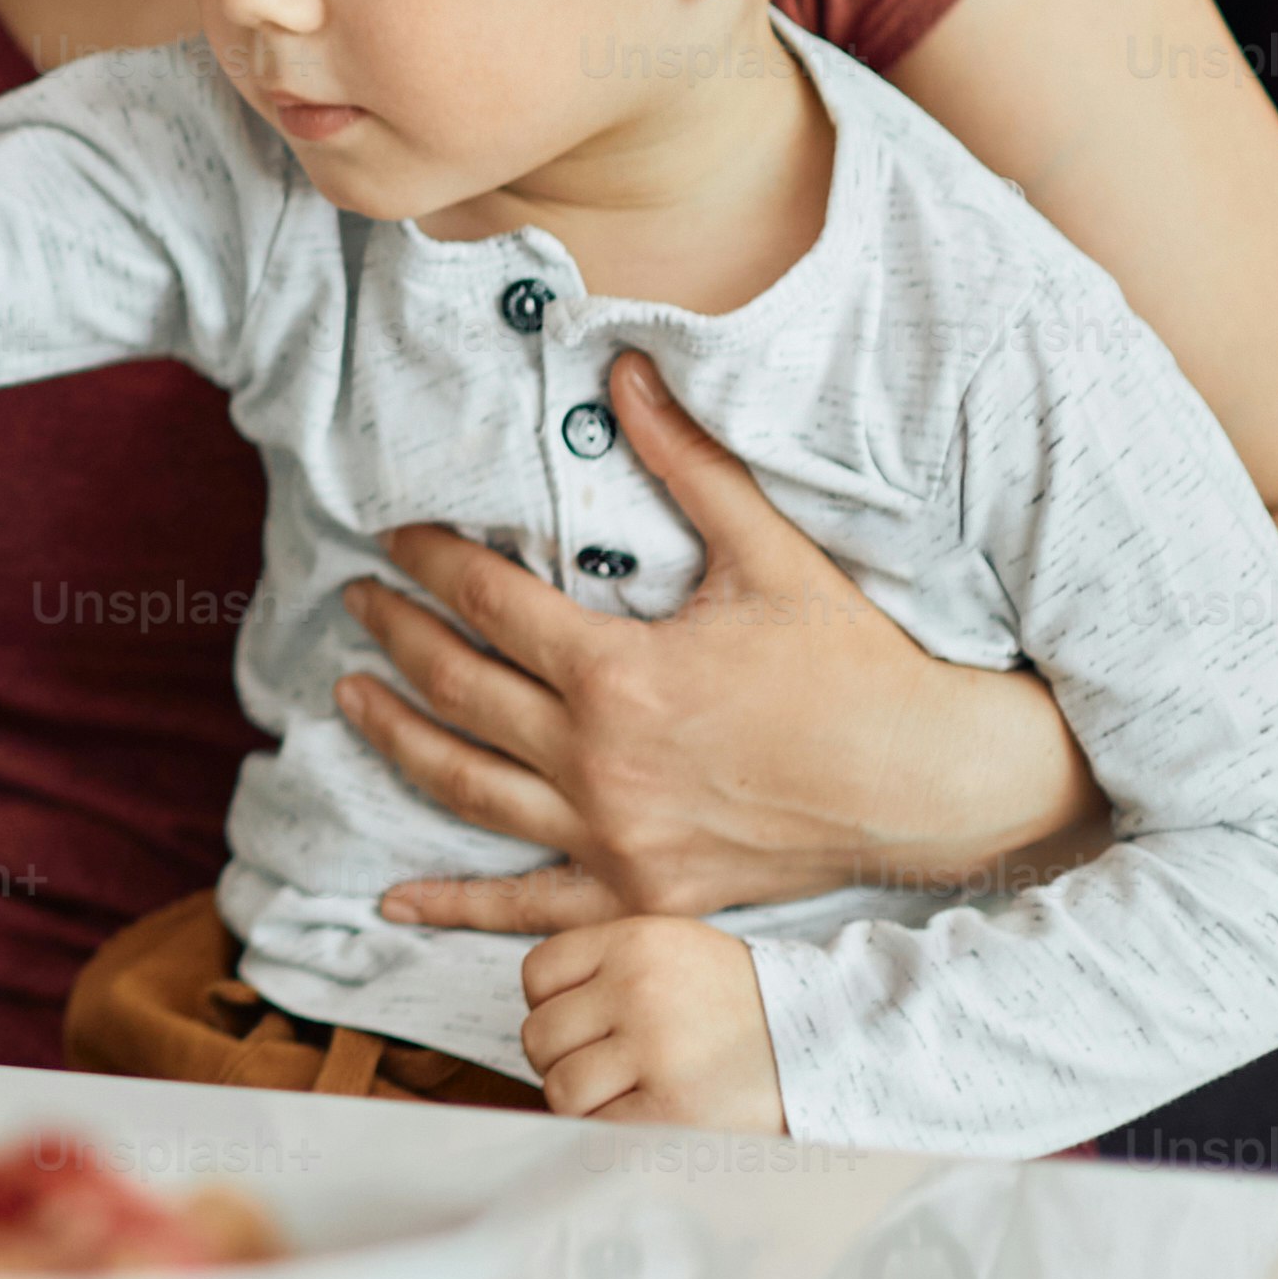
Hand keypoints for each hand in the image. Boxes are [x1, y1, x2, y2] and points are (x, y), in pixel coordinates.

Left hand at [347, 352, 1097, 933]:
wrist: (929, 786)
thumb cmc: (853, 666)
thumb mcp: (770, 554)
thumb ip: (689, 464)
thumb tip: (624, 369)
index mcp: (620, 676)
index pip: (489, 603)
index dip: (432, 562)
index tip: (395, 535)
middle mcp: (598, 764)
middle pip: (459, 690)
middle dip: (397, 637)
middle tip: (356, 602)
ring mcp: (613, 840)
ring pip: (467, 788)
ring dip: (397, 739)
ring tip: (349, 699)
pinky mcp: (638, 899)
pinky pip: (525, 909)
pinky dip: (455, 906)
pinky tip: (392, 900)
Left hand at [515, 913, 783, 1128]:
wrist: (828, 1042)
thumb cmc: (742, 1003)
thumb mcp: (676, 951)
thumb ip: (608, 968)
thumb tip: (540, 1011)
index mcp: (635, 942)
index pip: (537, 975)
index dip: (550, 1005)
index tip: (581, 1023)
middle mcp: (639, 990)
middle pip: (540, 1035)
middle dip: (562, 1057)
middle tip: (604, 1066)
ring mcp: (655, 1052)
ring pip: (561, 1087)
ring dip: (584, 1100)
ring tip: (625, 1093)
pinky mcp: (672, 1110)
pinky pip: (598, 1128)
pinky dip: (611, 1130)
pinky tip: (645, 1116)